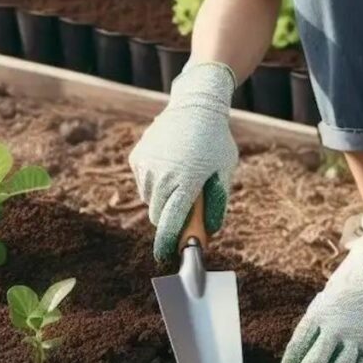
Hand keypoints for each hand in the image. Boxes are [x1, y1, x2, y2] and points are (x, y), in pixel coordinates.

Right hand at [128, 62, 238, 260]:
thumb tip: (209, 232)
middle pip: (158, 216)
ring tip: (179, 180)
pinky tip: (169, 165)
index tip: (166, 256)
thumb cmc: (216, 142)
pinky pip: (143, 182)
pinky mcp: (137, 157)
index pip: (171, 224)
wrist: (196, 105)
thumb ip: (217, 203)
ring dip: (162, 199)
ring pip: (150, 200)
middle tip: (183, 209)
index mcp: (187, 183)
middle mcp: (163, 176)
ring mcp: (147, 166)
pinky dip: (153, 182)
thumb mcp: (224, 172)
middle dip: (169, 219)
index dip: (168, 244)